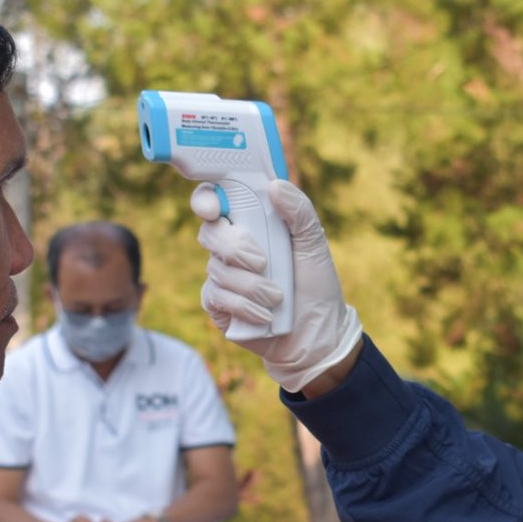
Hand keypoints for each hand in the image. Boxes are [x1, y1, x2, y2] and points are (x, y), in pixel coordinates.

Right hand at [196, 179, 363, 392]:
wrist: (315, 336)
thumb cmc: (315, 286)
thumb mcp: (314, 245)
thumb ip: (299, 212)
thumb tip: (275, 185)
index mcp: (251, 225)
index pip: (216, 201)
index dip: (207, 200)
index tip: (216, 208)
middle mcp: (231, 248)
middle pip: (209, 233)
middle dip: (234, 247)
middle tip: (262, 262)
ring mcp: (222, 277)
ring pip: (217, 269)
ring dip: (251, 285)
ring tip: (277, 298)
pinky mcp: (218, 305)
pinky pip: (217, 297)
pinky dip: (244, 306)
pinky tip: (265, 316)